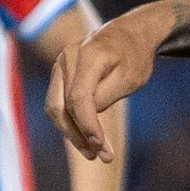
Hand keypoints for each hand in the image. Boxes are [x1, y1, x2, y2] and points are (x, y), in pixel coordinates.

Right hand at [48, 8, 164, 160]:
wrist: (130, 35)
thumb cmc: (134, 56)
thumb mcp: (130, 78)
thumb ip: (106, 96)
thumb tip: (86, 120)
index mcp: (88, 55)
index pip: (79, 98)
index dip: (88, 126)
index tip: (101, 147)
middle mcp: (68, 58)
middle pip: (61, 105)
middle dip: (78, 134)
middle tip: (99, 156)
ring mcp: (60, 65)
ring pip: (55, 107)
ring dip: (71, 133)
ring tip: (93, 152)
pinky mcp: (60, 75)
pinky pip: (58, 103)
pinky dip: (69, 123)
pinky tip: (85, 139)